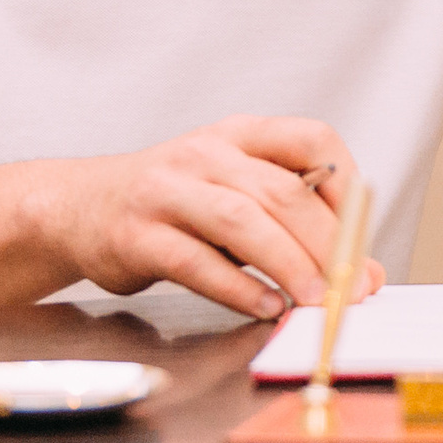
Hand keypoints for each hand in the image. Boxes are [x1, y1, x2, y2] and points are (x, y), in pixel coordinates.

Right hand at [30, 115, 385, 319]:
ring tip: (315, 299)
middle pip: (281, 191)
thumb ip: (294, 225)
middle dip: (325, 242)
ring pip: (241, 220)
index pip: (310, 139)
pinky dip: (237, 288)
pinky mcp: (136, 234)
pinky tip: (264, 307)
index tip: (363, 231)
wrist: (79, 207)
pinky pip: (196, 262)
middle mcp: (204, 154)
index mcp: (238, 135)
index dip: (346, 182)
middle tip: (351, 285)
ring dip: (287, 264)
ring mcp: (166, 191)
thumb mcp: (234, 192)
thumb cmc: (173, 205)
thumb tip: (364, 273)